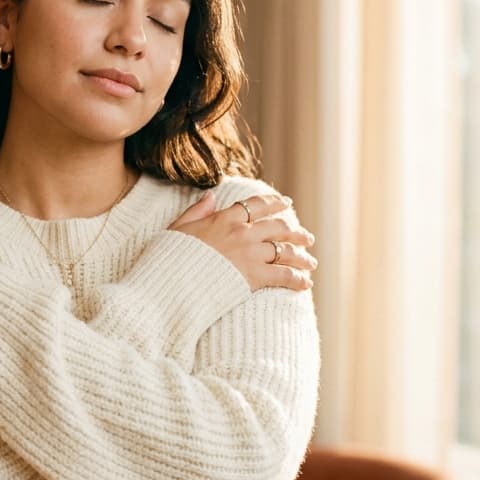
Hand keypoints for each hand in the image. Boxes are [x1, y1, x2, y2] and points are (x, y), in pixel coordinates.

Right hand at [168, 190, 316, 291]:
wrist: (171, 281)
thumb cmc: (170, 257)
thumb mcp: (178, 228)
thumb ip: (197, 212)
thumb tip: (211, 196)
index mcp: (224, 218)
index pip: (256, 204)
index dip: (275, 202)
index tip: (287, 203)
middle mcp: (241, 232)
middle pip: (278, 227)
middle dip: (295, 232)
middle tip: (307, 238)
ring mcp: (249, 254)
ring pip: (285, 250)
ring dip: (301, 256)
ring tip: (310, 262)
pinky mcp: (253, 276)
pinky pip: (283, 275)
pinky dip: (297, 279)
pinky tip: (305, 284)